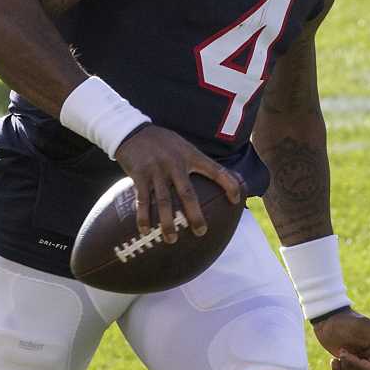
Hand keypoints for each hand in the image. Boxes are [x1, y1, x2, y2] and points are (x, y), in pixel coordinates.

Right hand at [112, 126, 244, 243]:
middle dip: (195, 215)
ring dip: (167, 222)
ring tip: (172, 239)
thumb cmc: (164, 142)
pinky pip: (142, 199)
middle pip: (188, 193)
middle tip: (201, 232)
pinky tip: (145, 230)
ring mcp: (157, 170)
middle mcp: (175, 164)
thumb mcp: (185, 146)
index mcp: (191, 156)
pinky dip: (143, 216)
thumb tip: (225, 177)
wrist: (133, 130)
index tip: (236, 201)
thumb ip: (199, 162)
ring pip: (164, 201)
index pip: (216, 170)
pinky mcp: (139, 174)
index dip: (228, 185)